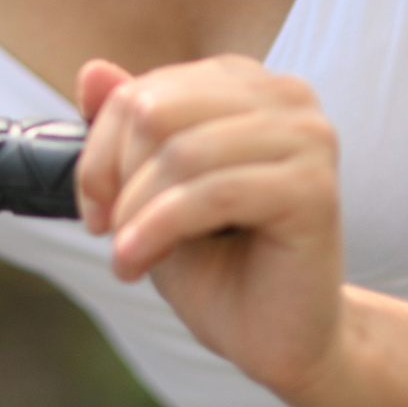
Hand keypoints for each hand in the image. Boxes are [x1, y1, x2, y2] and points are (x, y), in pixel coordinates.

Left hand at [73, 54, 345, 398]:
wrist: (277, 336)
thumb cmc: (217, 260)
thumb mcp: (152, 186)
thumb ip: (127, 126)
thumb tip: (92, 70)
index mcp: (242, 82)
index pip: (141, 92)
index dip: (99, 151)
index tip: (93, 206)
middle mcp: (283, 97)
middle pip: (155, 111)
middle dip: (116, 177)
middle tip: (109, 230)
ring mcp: (307, 138)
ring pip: (182, 153)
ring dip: (135, 212)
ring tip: (127, 257)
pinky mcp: (316, 188)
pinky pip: (215, 194)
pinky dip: (161, 228)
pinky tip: (137, 260)